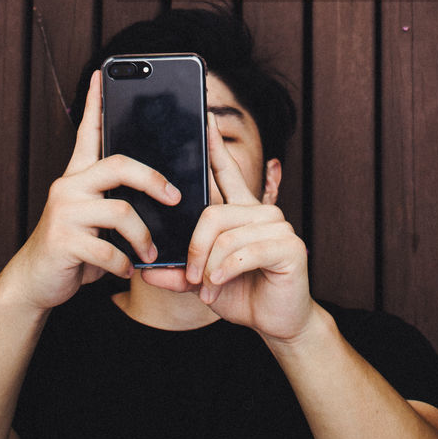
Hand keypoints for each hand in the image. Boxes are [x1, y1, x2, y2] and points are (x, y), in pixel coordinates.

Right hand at [7, 71, 181, 311]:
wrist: (35, 281)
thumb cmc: (74, 248)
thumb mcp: (95, 218)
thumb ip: (117, 201)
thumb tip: (163, 195)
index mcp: (78, 176)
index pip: (88, 132)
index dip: (95, 102)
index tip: (100, 74)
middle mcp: (68, 186)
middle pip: (119, 165)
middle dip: (153, 180)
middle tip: (174, 197)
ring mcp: (63, 212)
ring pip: (120, 211)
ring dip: (143, 237)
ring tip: (150, 253)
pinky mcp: (62, 241)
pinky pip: (108, 250)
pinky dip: (124, 264)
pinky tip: (127, 270)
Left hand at [143, 115, 312, 340]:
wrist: (278, 322)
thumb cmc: (242, 294)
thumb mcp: (202, 282)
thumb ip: (178, 272)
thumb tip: (147, 270)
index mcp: (241, 211)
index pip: (226, 170)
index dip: (216, 144)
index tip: (206, 117)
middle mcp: (261, 211)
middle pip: (212, 213)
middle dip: (194, 248)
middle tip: (190, 276)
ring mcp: (278, 226)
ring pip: (225, 235)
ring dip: (209, 267)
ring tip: (206, 288)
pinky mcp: (290, 246)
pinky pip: (244, 253)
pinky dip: (225, 273)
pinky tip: (219, 286)